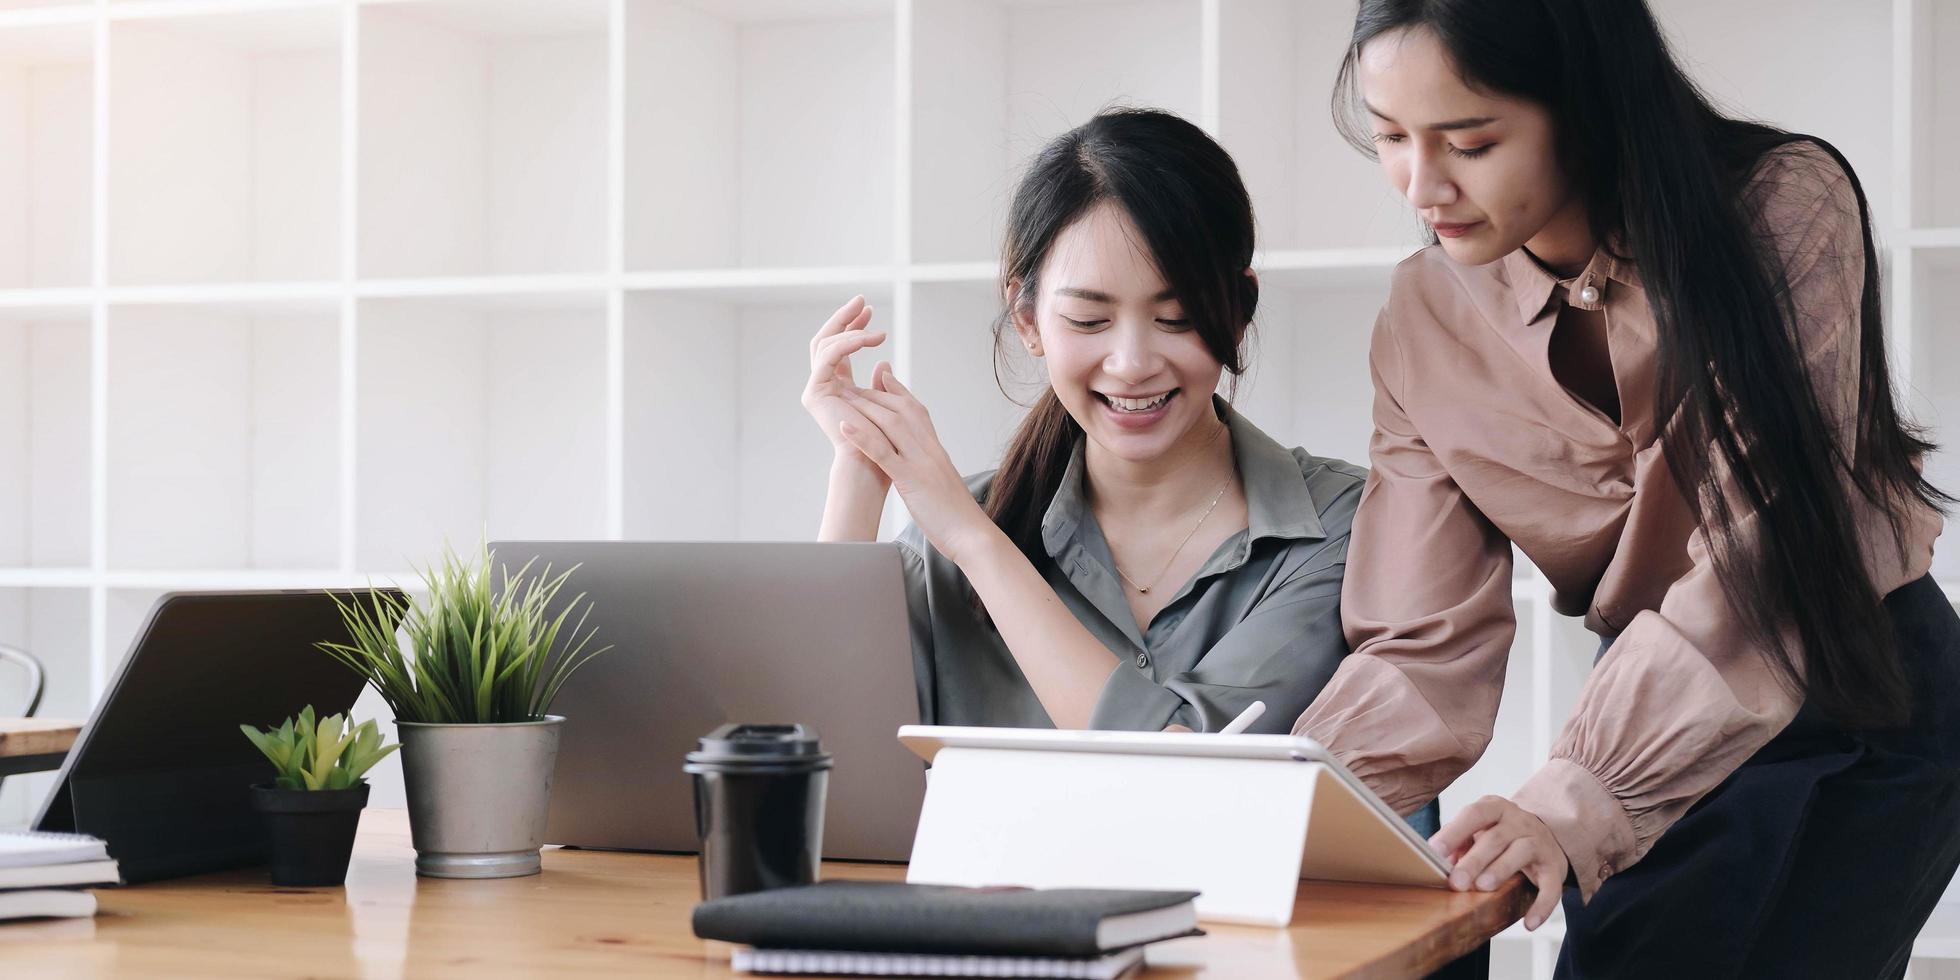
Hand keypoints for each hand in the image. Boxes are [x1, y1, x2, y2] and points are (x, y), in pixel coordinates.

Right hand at [801, 295, 888, 467]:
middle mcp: (823, 385)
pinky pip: (828, 357)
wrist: (873, 464)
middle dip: (844, 318)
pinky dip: (848, 343)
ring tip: (876, 327)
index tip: (869, 310)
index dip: (852, 326)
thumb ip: (880, 382)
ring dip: (851, 330)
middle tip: (862, 301)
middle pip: (825, 340)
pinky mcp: (814, 392)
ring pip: (824, 344)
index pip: (840, 347)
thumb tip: (884, 362)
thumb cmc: (883, 441)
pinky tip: (868, 338)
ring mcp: (816, 388)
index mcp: (838, 386)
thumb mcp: (884, 402)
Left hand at [835, 363, 992, 560]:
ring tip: (844, 394)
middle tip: (853, 383)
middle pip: (901, 410)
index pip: (917, 411)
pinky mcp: (912, 480)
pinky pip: (883, 453)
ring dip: (865, 407)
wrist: (973, 535)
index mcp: (937, 450)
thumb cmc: (959, 517)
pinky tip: (844, 426)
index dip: (899, 391)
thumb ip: (932, 468)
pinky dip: (862, 436)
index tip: (884, 377)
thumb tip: (923, 466)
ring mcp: (921, 462)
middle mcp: (930, 449)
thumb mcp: (944, 485)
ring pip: (891, 424)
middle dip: (876, 393)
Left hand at [1429, 796, 1567, 929]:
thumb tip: (1437, 863)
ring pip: (1521, 853)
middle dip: (1474, 860)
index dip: (1454, 832)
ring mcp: (1539, 842)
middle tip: (1457, 882)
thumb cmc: (1501, 835)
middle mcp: (1519, 821)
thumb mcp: (1480, 831)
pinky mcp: (1555, 867)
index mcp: (1495, 808)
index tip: (1434, 851)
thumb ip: (1459, 843)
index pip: (1474, 814)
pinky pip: (1551, 887)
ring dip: (1501, 870)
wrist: (1545, 837)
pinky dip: (1541, 906)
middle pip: (1495, 838)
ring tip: (1483, 887)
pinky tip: (1528, 923)